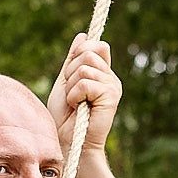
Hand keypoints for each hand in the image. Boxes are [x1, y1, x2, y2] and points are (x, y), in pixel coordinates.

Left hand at [47, 33, 121, 163]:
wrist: (68, 142)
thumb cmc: (64, 117)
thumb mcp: (65, 82)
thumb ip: (73, 60)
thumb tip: (82, 35)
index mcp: (102, 72)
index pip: (94, 44)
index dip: (77, 54)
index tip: (70, 76)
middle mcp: (110, 78)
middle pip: (88, 52)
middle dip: (70, 72)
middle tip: (72, 94)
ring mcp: (112, 86)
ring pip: (85, 67)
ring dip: (71, 87)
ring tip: (75, 104)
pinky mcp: (111, 97)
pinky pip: (86, 83)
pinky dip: (75, 96)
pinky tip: (80, 109)